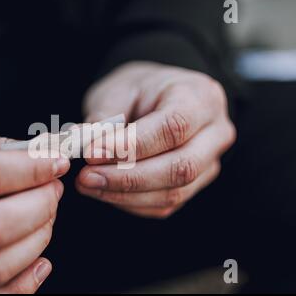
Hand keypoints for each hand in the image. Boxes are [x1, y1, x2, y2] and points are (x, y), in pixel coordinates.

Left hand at [76, 62, 235, 217]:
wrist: (157, 98)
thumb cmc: (138, 90)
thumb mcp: (118, 90)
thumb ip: (103, 119)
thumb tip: (80, 145)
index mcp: (200, 96)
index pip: (173, 127)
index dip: (130, 146)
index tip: (92, 153)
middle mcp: (215, 132)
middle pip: (180, 167)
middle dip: (127, 178)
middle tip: (86, 177)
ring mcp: (209, 163)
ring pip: (173, 192)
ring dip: (124, 195)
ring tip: (88, 184)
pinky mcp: (195, 185)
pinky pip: (164, 205)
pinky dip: (130, 203)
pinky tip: (105, 191)